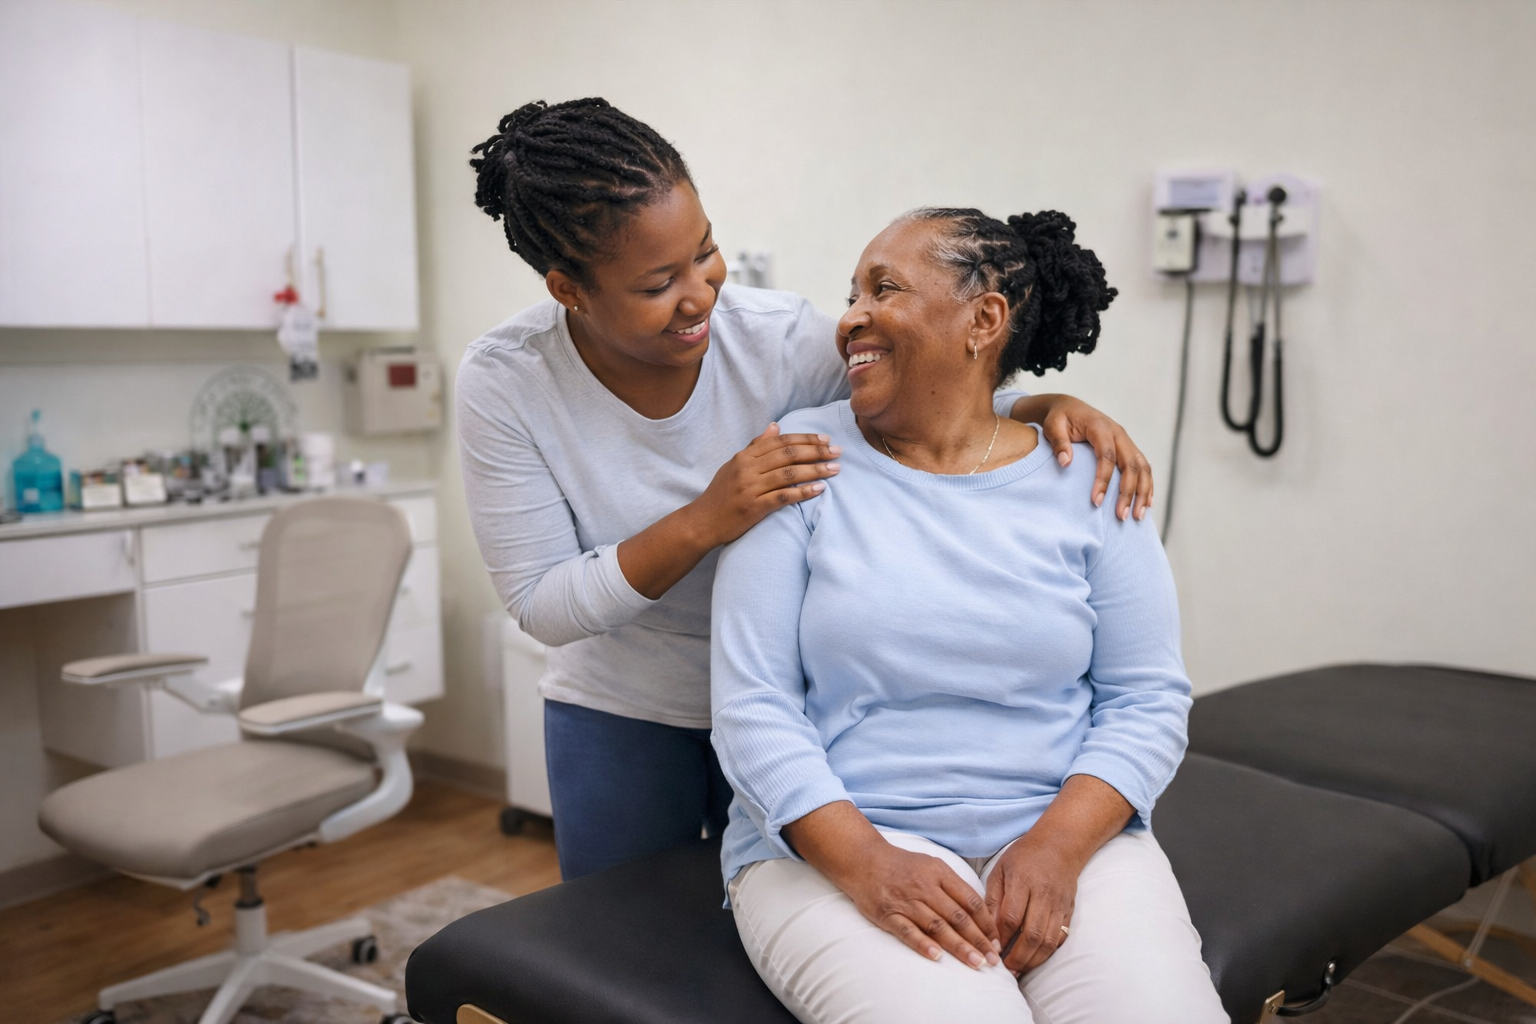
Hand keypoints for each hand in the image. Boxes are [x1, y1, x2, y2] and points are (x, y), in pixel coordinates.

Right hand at [691, 424, 839, 546]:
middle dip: (816, 452)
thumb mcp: (734, 465)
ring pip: (789, 474)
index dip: (805, 439)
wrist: (702, 522)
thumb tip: (775, 426)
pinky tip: (819, 489)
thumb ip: (756, 446)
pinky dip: (803, 492)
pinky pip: (783, 496)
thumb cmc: (721, 494)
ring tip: (835, 469)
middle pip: (788, 455)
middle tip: (837, 452)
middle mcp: (747, 469)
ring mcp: (750, 488)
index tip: (825, 439)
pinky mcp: (754, 507)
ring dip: (815, 470)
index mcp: (744, 457)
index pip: (780, 442)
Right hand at [834, 840, 1002, 969]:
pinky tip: (936, 956)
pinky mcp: (888, 914)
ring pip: (937, 926)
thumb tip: (980, 911)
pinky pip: (907, 931)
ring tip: (975, 963)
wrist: (863, 859)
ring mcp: (906, 901)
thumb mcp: (932, 865)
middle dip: (979, 940)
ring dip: (958, 946)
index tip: (997, 941)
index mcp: (939, 873)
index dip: (987, 923)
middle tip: (993, 960)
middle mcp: (925, 887)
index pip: (970, 901)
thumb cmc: (902, 865)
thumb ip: (954, 886)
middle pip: (958, 917)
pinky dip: (922, 944)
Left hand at [984, 834, 1080, 975]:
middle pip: (1032, 934)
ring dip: (1033, 960)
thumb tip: (988, 929)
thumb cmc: (1024, 856)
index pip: (1011, 917)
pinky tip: (1034, 959)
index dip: (1000, 938)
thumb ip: (993, 899)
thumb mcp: (1000, 870)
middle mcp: (1044, 895)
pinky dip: (1047, 952)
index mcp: (1023, 881)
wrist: (1060, 845)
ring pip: (1049, 940)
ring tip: (1018, 970)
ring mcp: (1059, 905)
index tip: (990, 948)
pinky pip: (1060, 938)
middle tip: (1004, 969)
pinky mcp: (1069, 911)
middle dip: (1017, 956)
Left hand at [1029, 396, 1153, 521]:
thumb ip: (1059, 442)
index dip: (1103, 479)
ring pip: (1143, 467)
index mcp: (1100, 427)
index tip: (1095, 502)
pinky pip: (1144, 467)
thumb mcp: (1053, 426)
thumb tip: (1066, 463)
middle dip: (1128, 492)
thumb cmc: (1060, 418)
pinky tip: (1147, 504)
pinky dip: (1147, 485)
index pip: (1107, 455)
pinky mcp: (1129, 448)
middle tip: (1121, 516)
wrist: (1070, 407)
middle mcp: (1119, 433)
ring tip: (1138, 516)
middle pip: (1131, 465)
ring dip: (1143, 492)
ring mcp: (1126, 441)